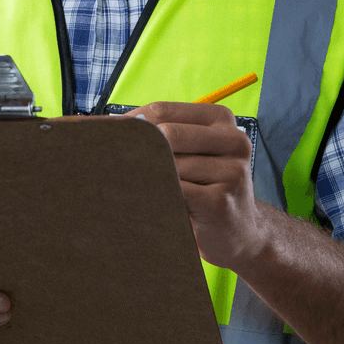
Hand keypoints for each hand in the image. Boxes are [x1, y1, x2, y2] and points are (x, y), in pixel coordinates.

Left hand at [115, 102, 258, 270]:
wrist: (239, 234)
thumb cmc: (204, 188)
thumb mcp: (192, 153)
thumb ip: (162, 136)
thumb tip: (110, 126)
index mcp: (221, 118)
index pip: (161, 110)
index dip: (128, 123)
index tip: (104, 136)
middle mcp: (233, 139)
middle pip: (165, 134)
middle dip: (135, 150)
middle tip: (108, 163)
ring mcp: (232, 171)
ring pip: (168, 166)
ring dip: (145, 178)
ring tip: (133, 189)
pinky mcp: (220, 201)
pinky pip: (173, 192)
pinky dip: (154, 196)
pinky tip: (149, 203)